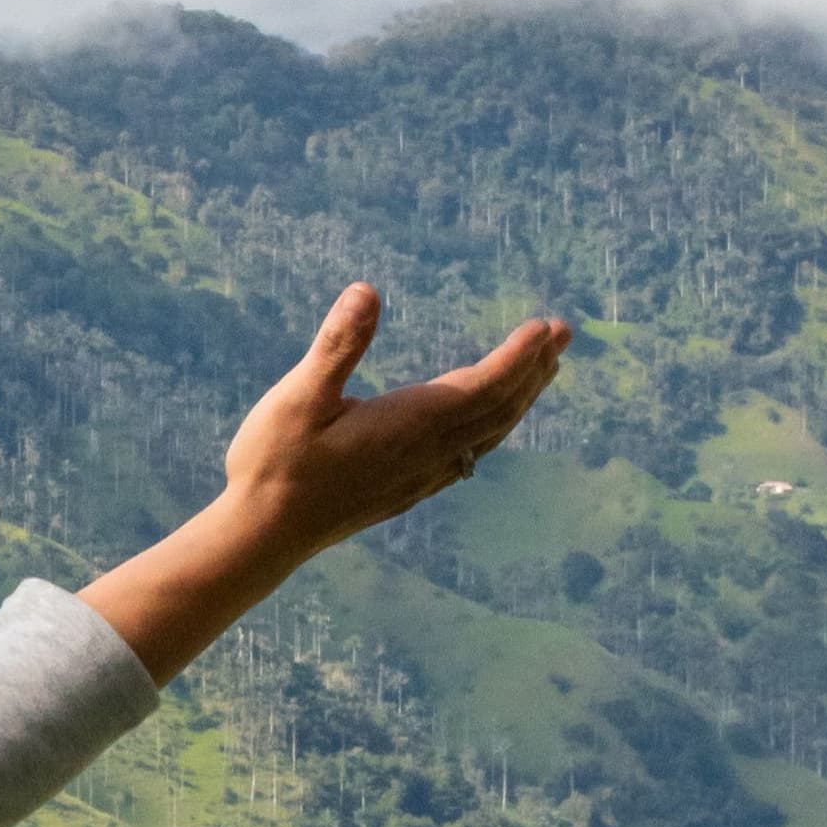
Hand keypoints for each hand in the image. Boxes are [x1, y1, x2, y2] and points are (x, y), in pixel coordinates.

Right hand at [78, 284, 567, 681]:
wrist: (263, 535)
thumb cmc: (275, 463)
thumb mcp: (297, 397)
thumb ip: (337, 345)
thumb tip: (366, 291)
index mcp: (409, 424)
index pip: (482, 385)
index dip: (518, 356)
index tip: (546, 326)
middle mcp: (427, 452)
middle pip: (498, 408)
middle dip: (534, 369)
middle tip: (563, 334)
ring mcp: (421, 476)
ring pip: (489, 434)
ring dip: (520, 399)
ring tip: (543, 371)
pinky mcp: (407, 490)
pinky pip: (470, 456)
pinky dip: (493, 430)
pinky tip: (490, 426)